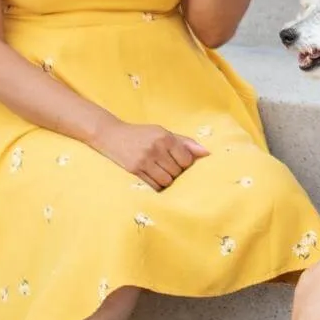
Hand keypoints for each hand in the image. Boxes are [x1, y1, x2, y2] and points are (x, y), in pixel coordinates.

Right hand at [93, 121, 209, 190]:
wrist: (112, 135)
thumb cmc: (142, 134)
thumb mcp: (163, 132)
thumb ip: (185, 142)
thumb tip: (207, 153)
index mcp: (165, 137)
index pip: (186, 160)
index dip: (185, 164)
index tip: (179, 162)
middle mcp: (156, 148)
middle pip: (177, 172)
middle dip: (175, 173)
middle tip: (167, 166)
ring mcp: (144, 160)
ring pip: (166, 181)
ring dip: (166, 180)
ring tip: (160, 172)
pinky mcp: (134, 171)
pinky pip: (153, 186)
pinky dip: (157, 185)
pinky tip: (153, 177)